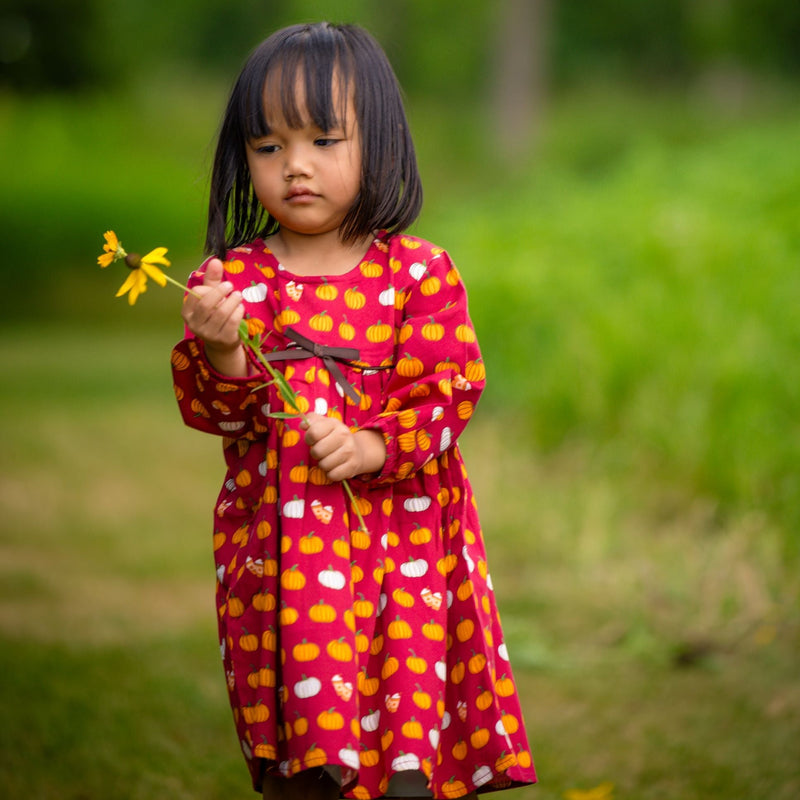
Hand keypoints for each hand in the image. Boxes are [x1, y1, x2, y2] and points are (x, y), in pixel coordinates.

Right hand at [181, 258, 246, 375]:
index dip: (210, 289)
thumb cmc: (215, 315)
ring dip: (233, 301)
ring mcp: (208, 334)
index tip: (222, 286)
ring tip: (238, 296)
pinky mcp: (223, 340)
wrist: (222, 343)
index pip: (195, 294)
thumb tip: (215, 260)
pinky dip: (238, 312)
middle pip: (206, 304)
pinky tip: (241, 308)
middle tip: (231, 286)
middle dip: (220, 292)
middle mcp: (195, 325)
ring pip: (221, 313)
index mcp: (187, 313)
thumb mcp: (211, 297)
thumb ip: (212, 280)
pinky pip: (232, 322)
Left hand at [302, 413, 386, 481]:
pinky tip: (335, 467)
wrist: (357, 449)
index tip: (313, 440)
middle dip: (315, 453)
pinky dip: (331, 473)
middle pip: (317, 451)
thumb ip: (311, 420)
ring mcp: (350, 451)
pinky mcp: (352, 466)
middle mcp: (344, 435)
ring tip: (328, 458)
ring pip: (324, 465)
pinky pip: (332, 475)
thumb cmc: (334, 436)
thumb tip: (303, 425)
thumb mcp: (324, 424)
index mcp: (335, 423)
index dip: (309, 438)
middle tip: (321, 451)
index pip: (313, 433)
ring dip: (323, 464)